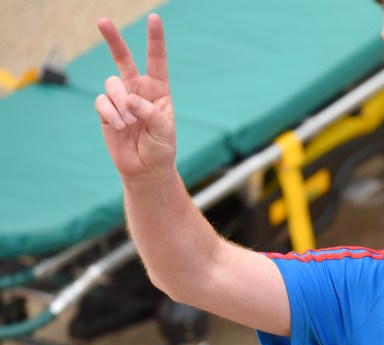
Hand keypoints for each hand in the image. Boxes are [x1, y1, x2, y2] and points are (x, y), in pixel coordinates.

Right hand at [94, 14, 176, 182]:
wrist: (146, 169)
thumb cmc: (161, 149)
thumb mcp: (164, 131)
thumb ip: (149, 113)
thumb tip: (129, 100)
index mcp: (158, 90)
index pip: (156, 60)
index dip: (155, 40)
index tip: (154, 19)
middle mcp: (137, 90)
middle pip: (123, 58)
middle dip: (113, 40)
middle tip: (102, 20)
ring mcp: (120, 99)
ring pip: (112, 84)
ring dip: (120, 102)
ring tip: (129, 122)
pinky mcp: (105, 111)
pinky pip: (102, 102)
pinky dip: (110, 113)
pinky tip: (119, 126)